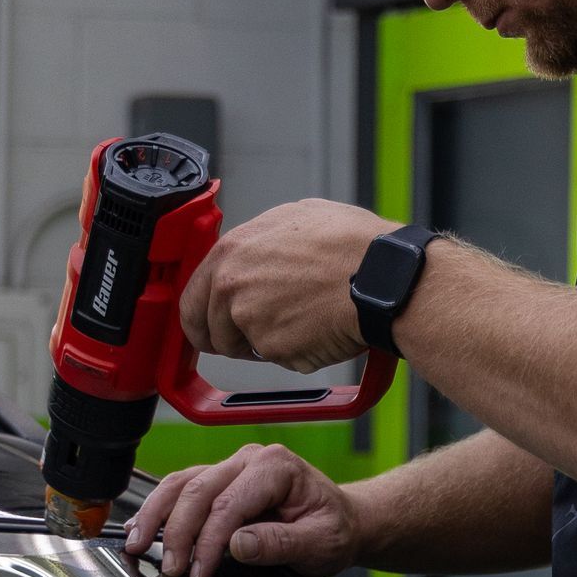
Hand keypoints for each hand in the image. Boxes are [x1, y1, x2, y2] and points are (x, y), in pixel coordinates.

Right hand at [123, 446, 364, 576]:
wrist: (343, 521)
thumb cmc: (334, 529)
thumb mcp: (320, 543)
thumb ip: (281, 543)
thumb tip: (237, 544)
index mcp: (276, 467)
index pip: (228, 504)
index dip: (208, 541)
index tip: (200, 573)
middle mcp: (249, 460)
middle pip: (197, 490)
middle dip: (177, 532)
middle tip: (170, 569)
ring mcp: (231, 467)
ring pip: (181, 484)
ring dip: (156, 515)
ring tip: (137, 545)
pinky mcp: (220, 481)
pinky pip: (182, 488)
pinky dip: (159, 508)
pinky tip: (142, 528)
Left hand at [181, 199, 393, 370]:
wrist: (382, 275)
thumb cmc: (352, 244)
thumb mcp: (297, 219)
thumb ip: (263, 243)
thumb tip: (258, 253)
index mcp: (232, 250)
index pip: (193, 296)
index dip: (203, 317)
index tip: (210, 327)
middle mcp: (232, 285)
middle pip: (209, 331)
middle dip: (226, 340)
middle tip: (246, 343)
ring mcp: (250, 319)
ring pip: (248, 346)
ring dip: (270, 342)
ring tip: (306, 319)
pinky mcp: (274, 347)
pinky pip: (281, 358)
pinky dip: (300, 351)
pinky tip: (323, 327)